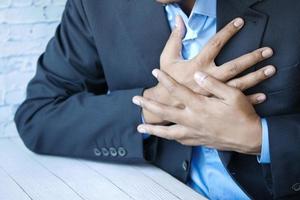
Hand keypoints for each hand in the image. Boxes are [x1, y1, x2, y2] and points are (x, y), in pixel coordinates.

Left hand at [134, 69, 263, 154]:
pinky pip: (178, 140)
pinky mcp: (198, 141)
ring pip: (167, 132)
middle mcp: (192, 120)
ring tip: (141, 128)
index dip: (165, 80)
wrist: (250, 138)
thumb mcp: (232, 95)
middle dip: (148, 105)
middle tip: (136, 100)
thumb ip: (213, 84)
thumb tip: (197, 75)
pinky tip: (165, 136)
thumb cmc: (242, 115)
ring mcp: (194, 133)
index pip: (178, 90)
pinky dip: (169, 137)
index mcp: (200, 106)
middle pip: (165, 112)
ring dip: (153, 129)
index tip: (155, 72)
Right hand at [142, 16, 274, 123]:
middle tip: (267, 51)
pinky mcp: (214, 103)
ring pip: (238, 83)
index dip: (228, 31)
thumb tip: (179, 20)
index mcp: (198, 64)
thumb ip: (175, 38)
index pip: (216, 43)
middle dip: (251, 57)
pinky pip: (233, 100)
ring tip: (270, 70)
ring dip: (255, 77)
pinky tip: (263, 95)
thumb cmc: (167, 80)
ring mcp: (213, 92)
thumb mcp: (167, 58)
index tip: (240, 22)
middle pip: (234, 66)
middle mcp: (208, 77)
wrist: (164, 103)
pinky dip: (249, 98)